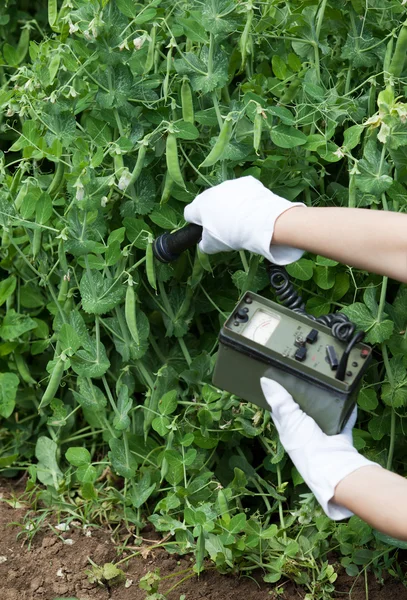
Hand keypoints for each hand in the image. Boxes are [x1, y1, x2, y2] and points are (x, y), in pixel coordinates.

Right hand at [184, 176, 305, 264]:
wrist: (261, 222)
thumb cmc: (232, 235)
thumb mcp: (213, 246)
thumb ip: (204, 243)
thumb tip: (204, 242)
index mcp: (199, 206)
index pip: (189, 213)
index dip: (195, 223)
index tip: (205, 230)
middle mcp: (212, 191)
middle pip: (207, 202)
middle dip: (212, 213)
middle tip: (224, 227)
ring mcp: (230, 184)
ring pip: (224, 195)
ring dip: (228, 205)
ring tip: (241, 219)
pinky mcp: (247, 181)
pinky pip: (242, 191)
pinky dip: (244, 199)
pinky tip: (251, 210)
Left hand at [260, 378, 378, 519]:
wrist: (332, 465)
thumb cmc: (305, 444)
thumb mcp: (289, 419)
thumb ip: (280, 401)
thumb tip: (264, 381)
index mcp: (289, 430)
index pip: (280, 410)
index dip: (280, 396)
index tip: (280, 379)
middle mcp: (304, 432)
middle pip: (303, 411)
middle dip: (305, 397)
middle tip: (306, 376)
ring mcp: (323, 435)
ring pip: (324, 415)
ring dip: (326, 403)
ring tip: (326, 382)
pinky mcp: (340, 436)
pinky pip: (344, 420)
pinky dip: (347, 411)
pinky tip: (348, 398)